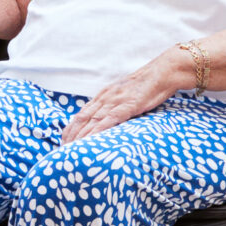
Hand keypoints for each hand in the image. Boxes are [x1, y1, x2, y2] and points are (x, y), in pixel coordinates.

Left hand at [60, 57, 182, 143]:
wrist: (162, 73)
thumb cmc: (146, 86)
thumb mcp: (123, 94)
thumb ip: (113, 105)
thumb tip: (105, 119)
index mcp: (102, 96)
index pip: (80, 115)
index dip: (70, 129)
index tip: (63, 142)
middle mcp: (104, 98)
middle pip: (81, 119)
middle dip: (71, 136)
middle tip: (63, 152)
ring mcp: (115, 101)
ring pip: (92, 121)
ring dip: (81, 137)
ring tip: (72, 150)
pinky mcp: (127, 105)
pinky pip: (110, 119)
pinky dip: (99, 130)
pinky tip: (92, 140)